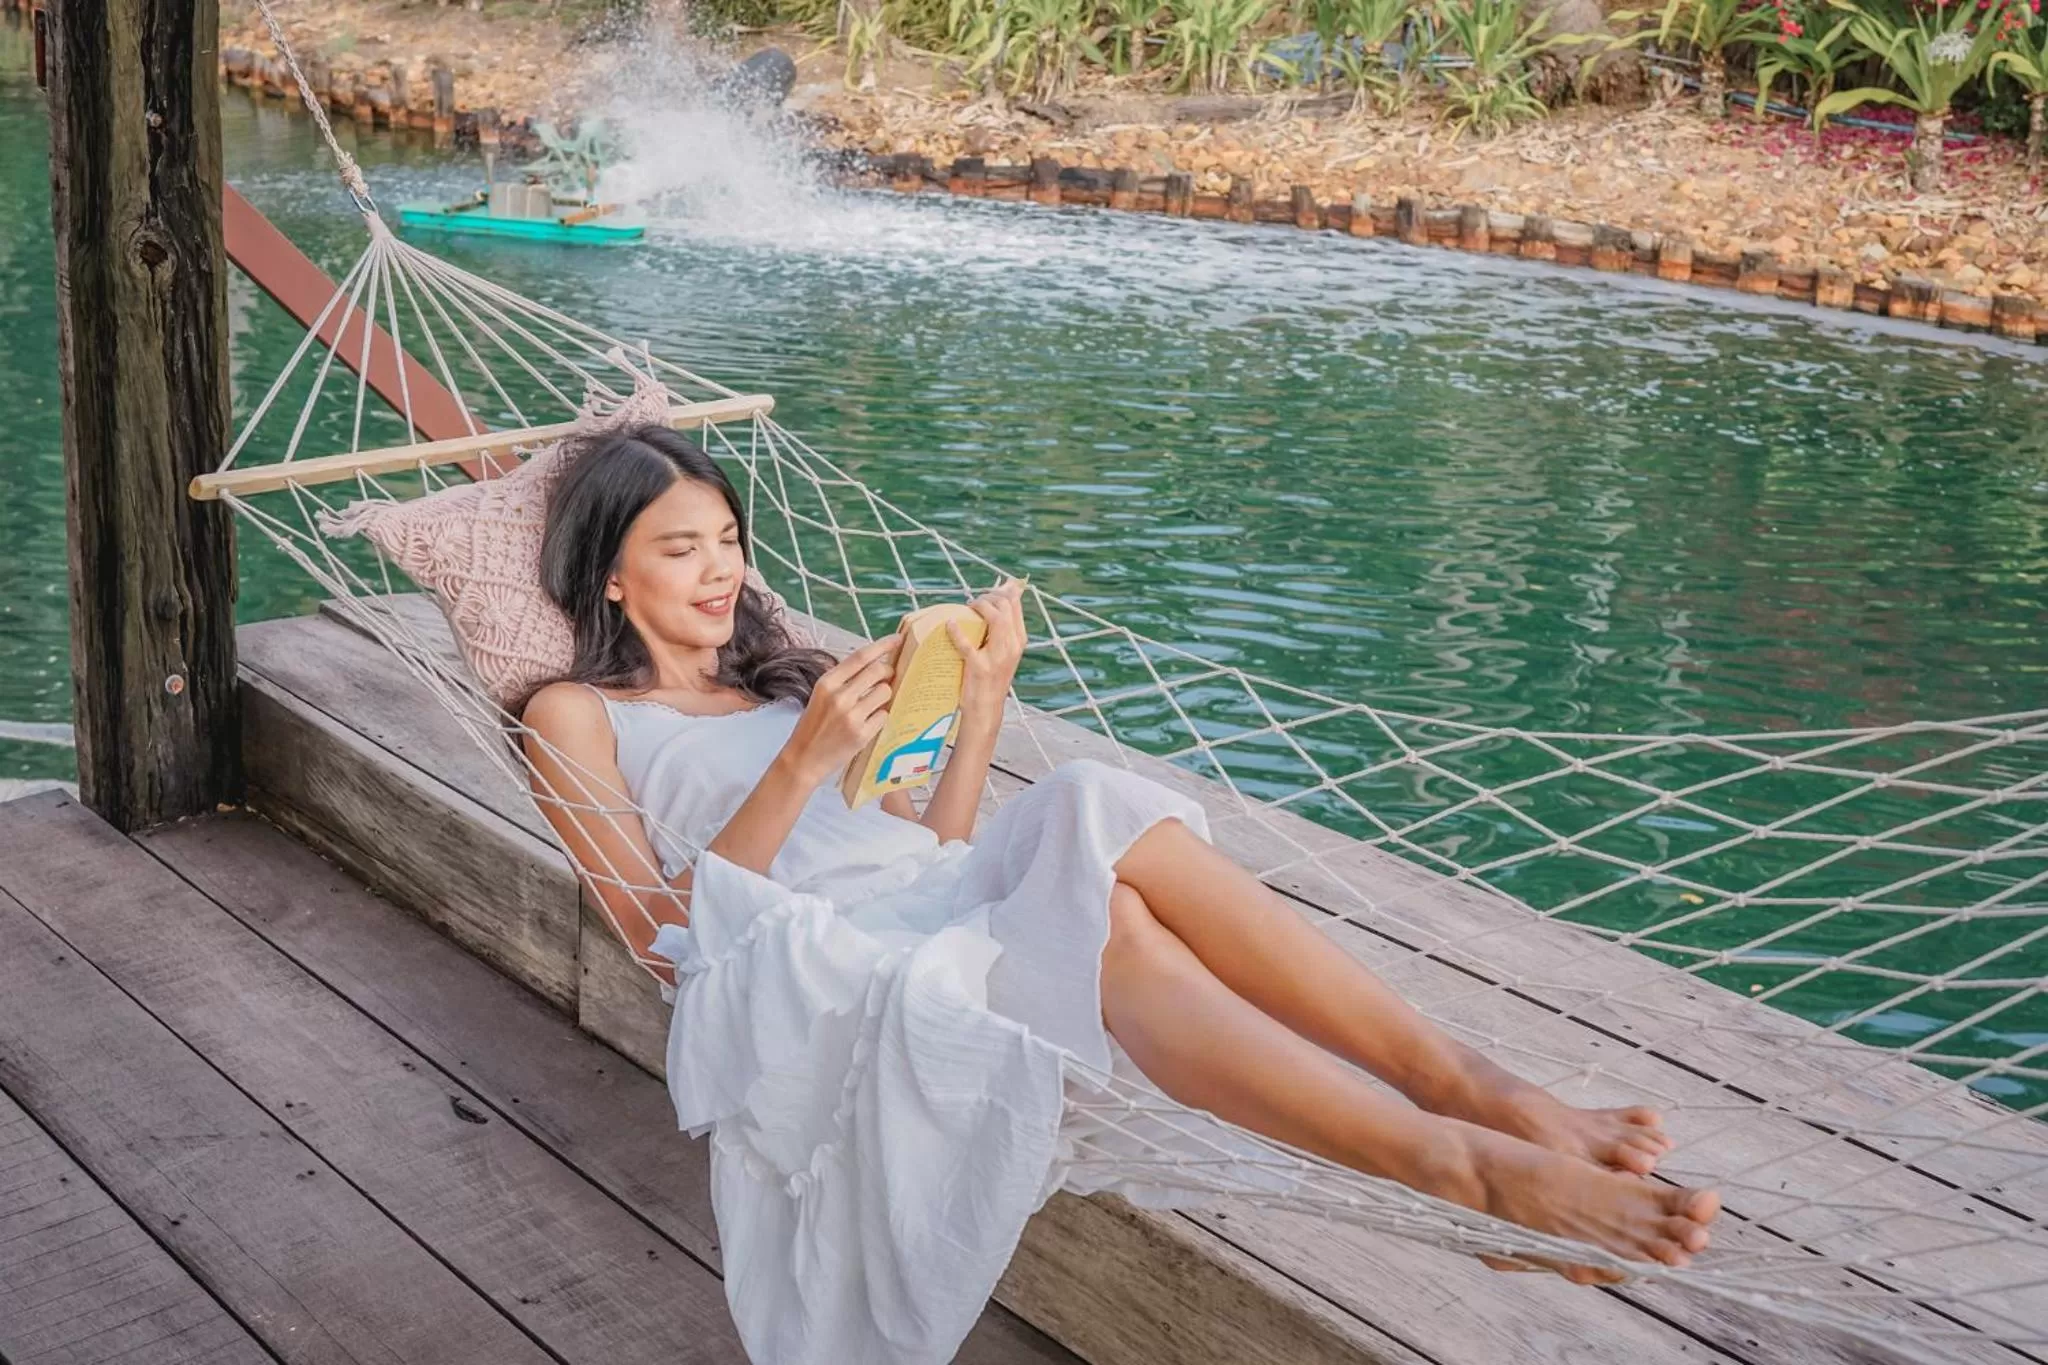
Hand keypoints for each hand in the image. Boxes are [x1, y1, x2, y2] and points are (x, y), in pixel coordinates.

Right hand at [779, 636, 898, 786]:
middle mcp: (839, 697)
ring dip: (885, 696)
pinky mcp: (861, 734)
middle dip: (888, 672)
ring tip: (873, 705)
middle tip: (888, 677)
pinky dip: (880, 716)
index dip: (882, 646)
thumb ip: (844, 680)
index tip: (897, 639)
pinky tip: (868, 722)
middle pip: (878, 671)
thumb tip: (876, 665)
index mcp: (827, 683)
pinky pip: (884, 715)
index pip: (860, 657)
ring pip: (885, 692)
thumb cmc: (813, 726)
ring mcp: (851, 716)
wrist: (803, 759)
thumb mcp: (821, 696)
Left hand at [950, 579, 1026, 724]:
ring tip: (967, 608)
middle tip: (974, 602)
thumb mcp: (1004, 652)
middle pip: (1005, 607)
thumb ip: (1002, 629)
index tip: (988, 591)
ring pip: (995, 619)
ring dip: (979, 607)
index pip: (1014, 604)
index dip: (1000, 591)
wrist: (987, 708)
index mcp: (1019, 640)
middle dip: (988, 597)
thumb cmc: (992, 677)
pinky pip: (967, 644)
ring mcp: (997, 657)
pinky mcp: (979, 668)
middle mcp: (1012, 646)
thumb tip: (997, 602)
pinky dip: (956, 631)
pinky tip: (949, 624)